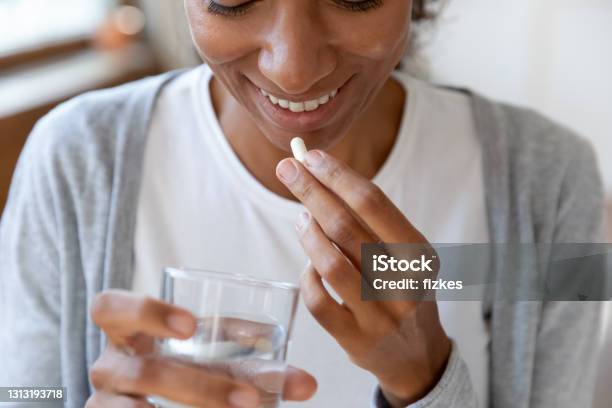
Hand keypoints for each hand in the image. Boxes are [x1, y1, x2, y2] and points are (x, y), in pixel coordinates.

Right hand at [86, 290, 315, 407]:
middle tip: (249, 397)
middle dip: (202, 386)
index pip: (110, 307)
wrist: (153, 400)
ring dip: (198, 407)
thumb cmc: (187, 367)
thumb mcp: (213, 358)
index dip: (145, 311)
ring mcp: (105, 402)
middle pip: (142, 371)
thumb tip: (308, 385)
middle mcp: (109, 364)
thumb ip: (254, 364)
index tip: (190, 325)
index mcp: (126, 329)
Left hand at [276, 150, 450, 405]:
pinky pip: (319, 301)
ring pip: (330, 264)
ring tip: (300, 218)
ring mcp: (379, 314)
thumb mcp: (403, 255)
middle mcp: (402, 282)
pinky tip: (308, 265)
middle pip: (346, 226)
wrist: (419, 355)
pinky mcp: (356, 339)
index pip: (372, 202)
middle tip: (287, 169)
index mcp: (417, 252)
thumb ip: (369, 223)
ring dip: (307, 233)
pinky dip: (307, 277)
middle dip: (311, 191)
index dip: (337, 176)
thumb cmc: (402, 290)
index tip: (310, 157)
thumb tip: (321, 178)